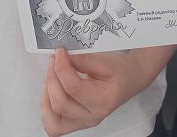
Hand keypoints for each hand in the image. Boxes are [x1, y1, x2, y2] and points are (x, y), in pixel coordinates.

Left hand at [41, 46, 167, 135]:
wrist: (130, 79)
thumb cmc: (120, 70)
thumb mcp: (105, 61)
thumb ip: (82, 60)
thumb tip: (61, 56)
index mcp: (103, 101)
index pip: (73, 88)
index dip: (62, 67)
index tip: (60, 51)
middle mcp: (92, 117)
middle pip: (60, 104)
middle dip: (52, 78)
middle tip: (54, 60)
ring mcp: (83, 122)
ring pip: (52, 121)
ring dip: (46, 97)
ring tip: (50, 77)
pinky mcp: (76, 122)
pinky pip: (53, 125)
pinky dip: (46, 110)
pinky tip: (50, 92)